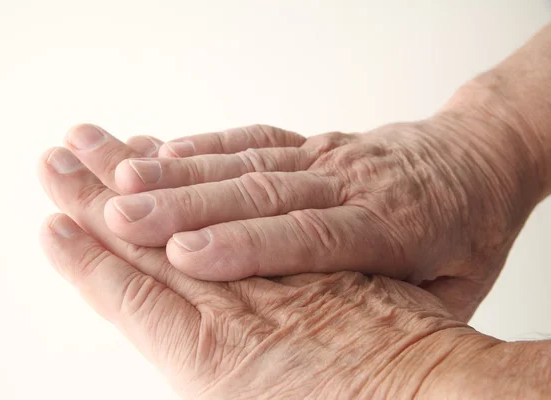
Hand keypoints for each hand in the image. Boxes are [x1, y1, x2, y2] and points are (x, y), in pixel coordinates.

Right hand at [38, 143, 492, 398]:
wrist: (475, 159)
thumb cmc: (464, 232)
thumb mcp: (453, 287)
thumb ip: (398, 309)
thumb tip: (343, 350)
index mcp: (389, 227)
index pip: (309, 238)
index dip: (246, 245)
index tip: (185, 253)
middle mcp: (350, 185)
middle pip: (262, 195)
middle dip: (185, 206)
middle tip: (120, 215)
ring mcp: (327, 158)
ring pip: (247, 165)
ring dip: (179, 172)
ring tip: (119, 179)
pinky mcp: (312, 143)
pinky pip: (255, 141)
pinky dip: (205, 146)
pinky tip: (161, 151)